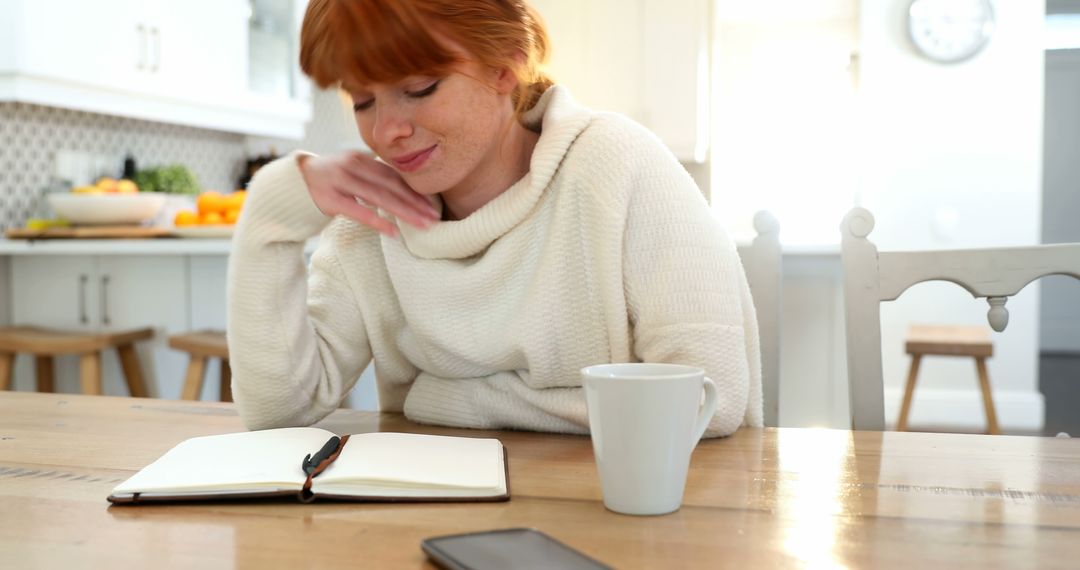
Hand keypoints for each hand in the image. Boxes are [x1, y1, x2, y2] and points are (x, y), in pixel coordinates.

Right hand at [297, 151, 438, 235]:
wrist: (291, 183)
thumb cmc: (328, 182)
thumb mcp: (351, 174)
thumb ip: (373, 178)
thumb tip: (405, 191)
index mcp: (361, 158)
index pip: (393, 175)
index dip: (414, 190)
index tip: (433, 204)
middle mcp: (352, 166)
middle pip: (390, 185)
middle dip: (415, 202)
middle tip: (434, 217)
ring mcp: (340, 181)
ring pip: (379, 197)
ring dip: (404, 212)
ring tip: (421, 224)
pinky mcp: (329, 199)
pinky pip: (358, 211)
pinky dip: (378, 222)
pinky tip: (393, 232)